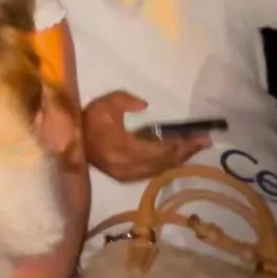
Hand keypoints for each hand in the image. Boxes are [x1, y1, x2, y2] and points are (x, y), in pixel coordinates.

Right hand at [83, 91, 209, 182]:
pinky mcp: (126, 177)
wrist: (71, 142)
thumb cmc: (89, 121)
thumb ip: (125, 100)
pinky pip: (153, 172)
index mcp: (122, 148)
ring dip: (180, 159)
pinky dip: (168, 164)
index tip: (198, 136)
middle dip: (186, 151)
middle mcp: (127, 166)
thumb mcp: (105, 103)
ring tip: (197, 148)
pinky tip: (179, 157)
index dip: (180, 143)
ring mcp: (127, 175)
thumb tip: (144, 105)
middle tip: (205, 141)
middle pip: (164, 161)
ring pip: (161, 169)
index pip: (159, 149)